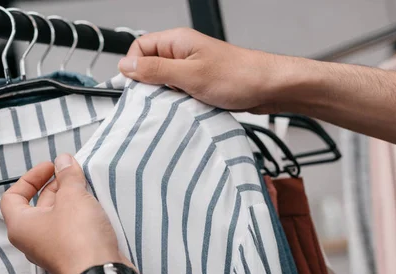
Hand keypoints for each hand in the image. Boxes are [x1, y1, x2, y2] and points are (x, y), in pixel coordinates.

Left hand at [0, 154, 127, 273]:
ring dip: (68, 200)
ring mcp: (51, 250)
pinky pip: (68, 230)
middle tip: (72, 173)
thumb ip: (67, 175)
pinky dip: (77, 215)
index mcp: (20, 225)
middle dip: (54, 186)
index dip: (30, 178)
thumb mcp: (72, 196)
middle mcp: (31, 240)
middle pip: (36, 205)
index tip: (51, 167)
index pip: (12, 196)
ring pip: (55, 218)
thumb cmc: (78, 236)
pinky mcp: (70, 255)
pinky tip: (93, 207)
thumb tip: (63, 161)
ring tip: (85, 187)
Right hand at [118, 28, 288, 113]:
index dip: (133, 67)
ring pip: (162, 83)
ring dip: (165, 97)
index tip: (136, 87)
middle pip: (148, 68)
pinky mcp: (197, 85)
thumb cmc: (239, 75)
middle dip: (149, 86)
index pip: (139, 48)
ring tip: (177, 104)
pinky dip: (177, 104)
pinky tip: (186, 109)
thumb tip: (126, 66)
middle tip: (158, 99)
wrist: (269, 88)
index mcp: (177, 42)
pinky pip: (176, 94)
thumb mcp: (190, 75)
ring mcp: (189, 70)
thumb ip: (155, 70)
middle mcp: (181, 53)